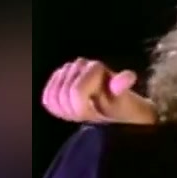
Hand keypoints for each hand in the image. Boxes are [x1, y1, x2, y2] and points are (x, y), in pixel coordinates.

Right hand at [41, 58, 155, 123]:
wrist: (113, 105)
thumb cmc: (119, 104)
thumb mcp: (123, 99)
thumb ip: (122, 87)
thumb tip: (129, 76)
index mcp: (95, 67)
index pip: (76, 92)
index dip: (82, 109)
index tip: (95, 114)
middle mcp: (80, 64)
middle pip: (63, 95)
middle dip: (75, 111)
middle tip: (89, 114)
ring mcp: (67, 70)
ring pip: (53, 97)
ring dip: (66, 110)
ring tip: (82, 110)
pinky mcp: (57, 79)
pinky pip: (47, 98)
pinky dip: (57, 108)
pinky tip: (71, 108)